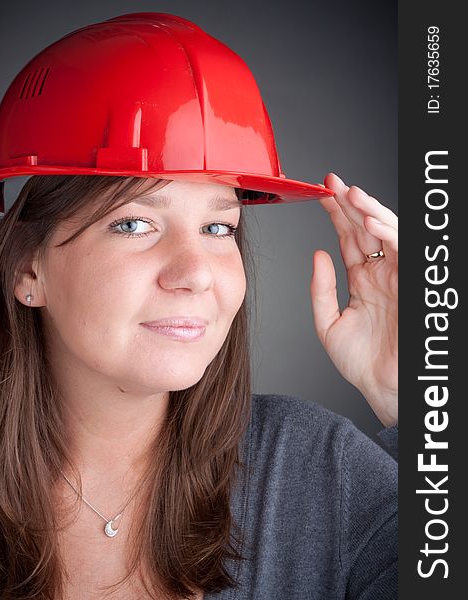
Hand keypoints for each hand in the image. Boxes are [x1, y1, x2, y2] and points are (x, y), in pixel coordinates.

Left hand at [310, 173, 397, 426]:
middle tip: (331, 182)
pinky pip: (401, 250)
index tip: (319, 195)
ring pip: (386, 232)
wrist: (383, 387)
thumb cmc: (362, 362)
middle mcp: (380, 273)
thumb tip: (318, 255)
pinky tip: (369, 220)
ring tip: (349, 193)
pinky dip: (387, 232)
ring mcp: (397, 275)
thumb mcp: (329, 324)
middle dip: (350, 204)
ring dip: (369, 210)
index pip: (348, 239)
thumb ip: (322, 290)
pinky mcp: (411, 281)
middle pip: (365, 229)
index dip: (335, 216)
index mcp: (362, 280)